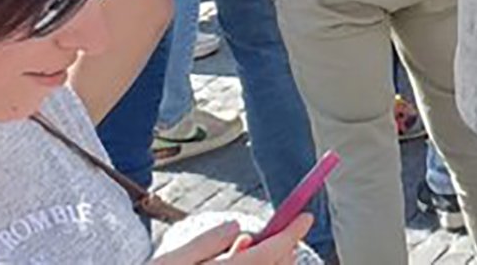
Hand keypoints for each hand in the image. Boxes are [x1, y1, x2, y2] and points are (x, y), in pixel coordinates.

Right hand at [152, 213, 311, 262]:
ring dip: (273, 262)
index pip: (270, 251)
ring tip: (247, 250)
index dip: (292, 232)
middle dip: (285, 248)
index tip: (306, 217)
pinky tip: (239, 262)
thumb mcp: (170, 262)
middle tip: (278, 232)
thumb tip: (238, 227)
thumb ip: (205, 243)